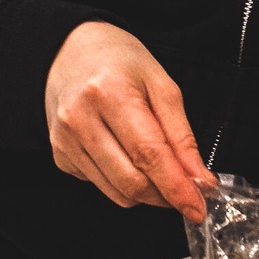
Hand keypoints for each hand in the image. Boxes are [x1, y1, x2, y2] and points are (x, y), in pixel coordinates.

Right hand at [45, 21, 210, 221]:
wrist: (69, 52)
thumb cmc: (118, 63)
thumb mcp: (161, 84)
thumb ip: (182, 134)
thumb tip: (198, 177)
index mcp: (109, 93)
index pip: (148, 154)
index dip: (176, 186)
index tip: (198, 205)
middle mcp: (80, 119)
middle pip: (131, 181)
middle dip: (165, 195)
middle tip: (186, 190)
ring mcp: (65, 141)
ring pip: (117, 192)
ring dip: (147, 193)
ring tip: (160, 170)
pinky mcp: (60, 157)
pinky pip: (101, 186)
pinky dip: (123, 182)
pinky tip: (126, 156)